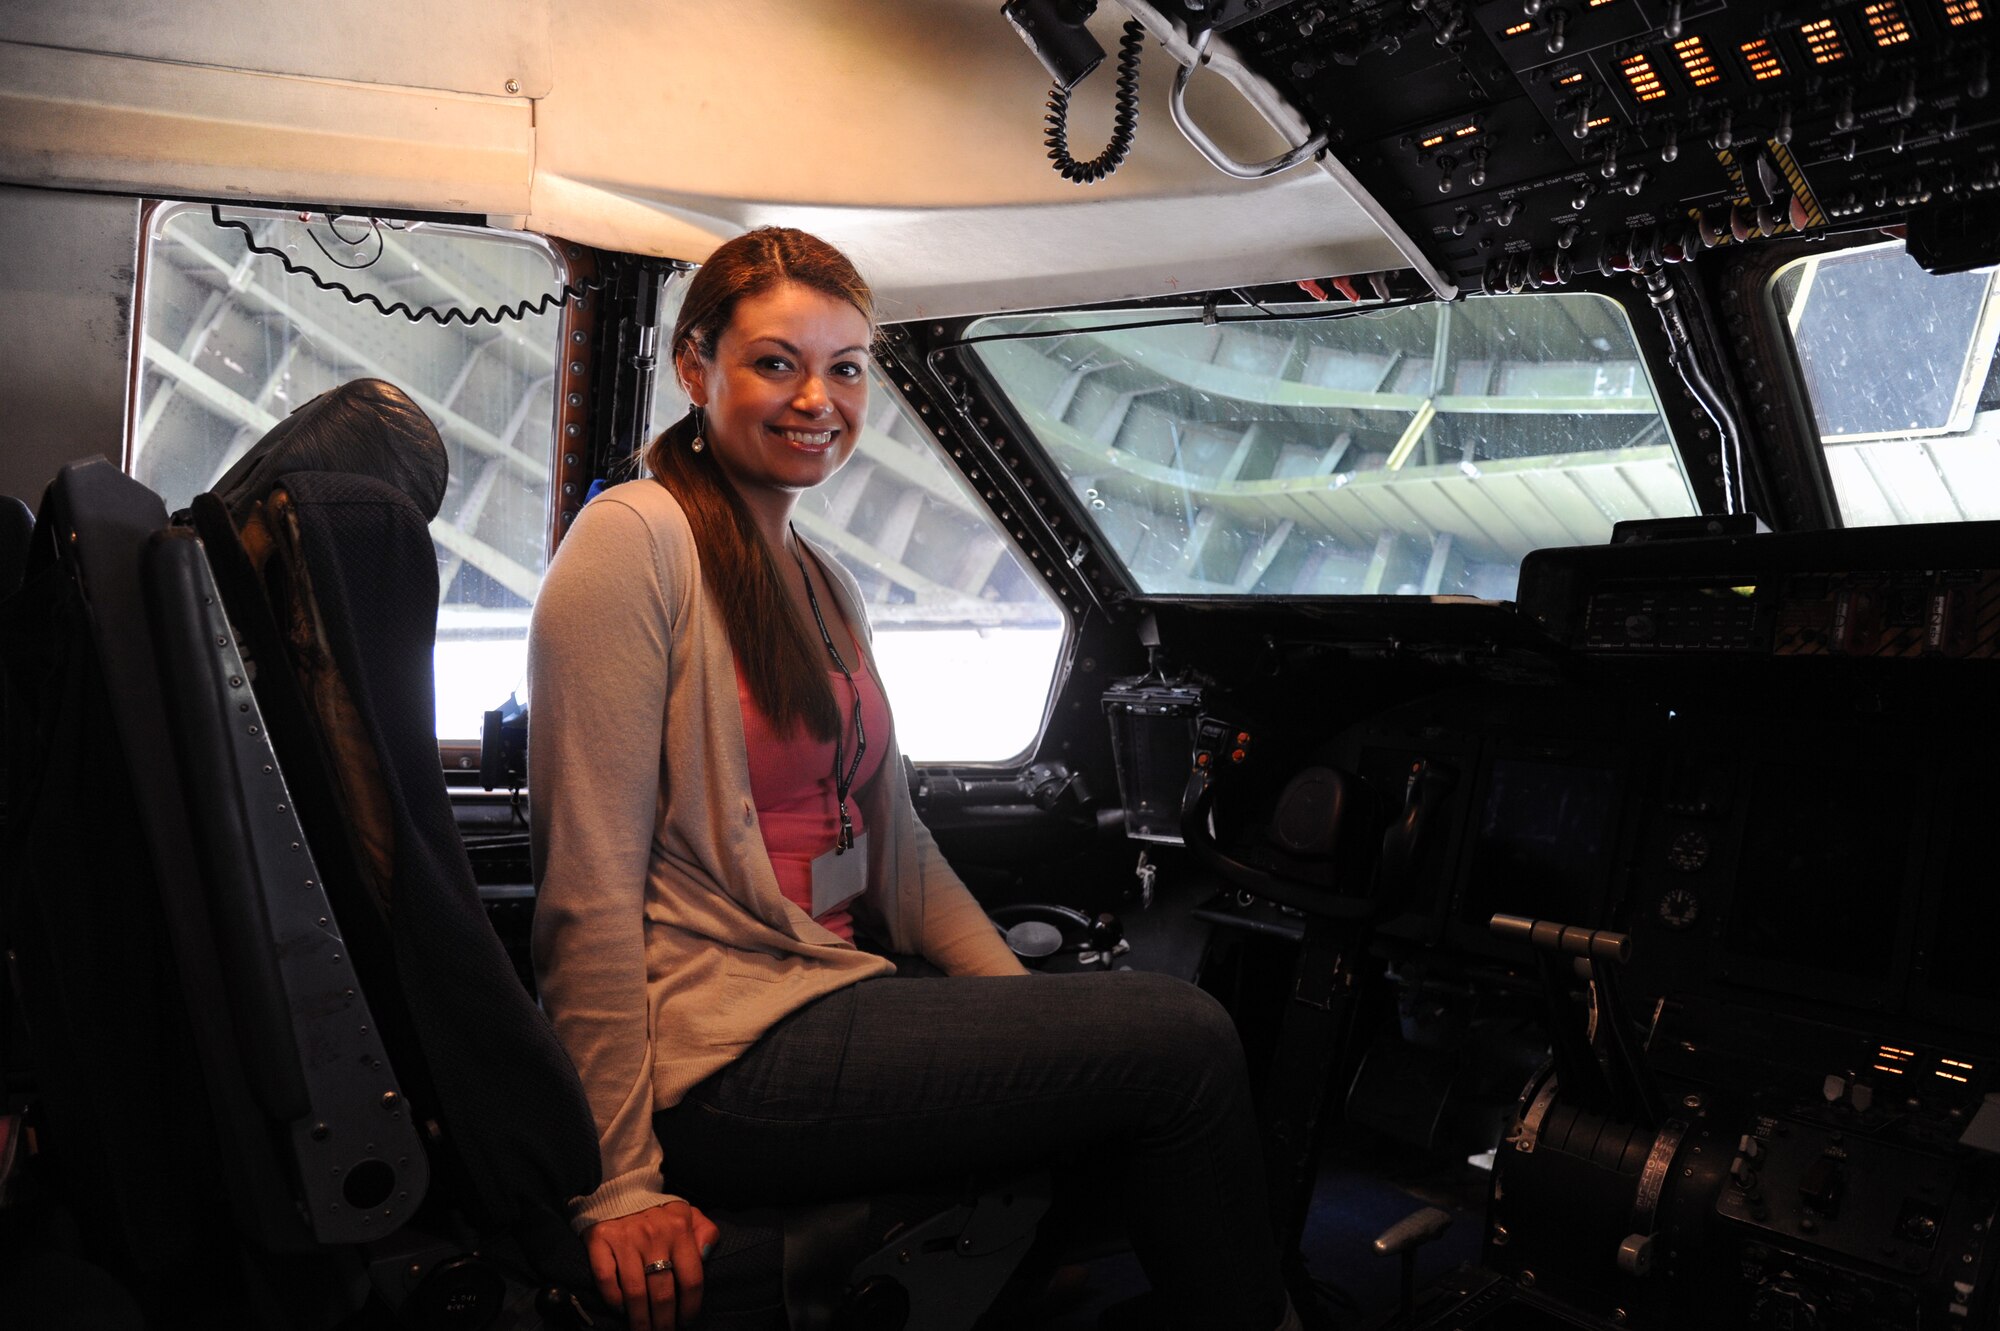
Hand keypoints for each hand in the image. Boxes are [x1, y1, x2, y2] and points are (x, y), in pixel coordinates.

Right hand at [584, 1199, 720, 1330]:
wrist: (618, 1190)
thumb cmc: (658, 1212)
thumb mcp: (688, 1214)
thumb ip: (705, 1231)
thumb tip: (707, 1254)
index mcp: (679, 1228)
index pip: (691, 1279)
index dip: (690, 1307)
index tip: (686, 1322)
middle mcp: (653, 1233)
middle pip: (663, 1293)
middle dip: (664, 1322)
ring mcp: (625, 1237)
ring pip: (635, 1293)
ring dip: (640, 1319)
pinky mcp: (600, 1239)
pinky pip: (606, 1280)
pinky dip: (614, 1300)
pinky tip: (621, 1310)